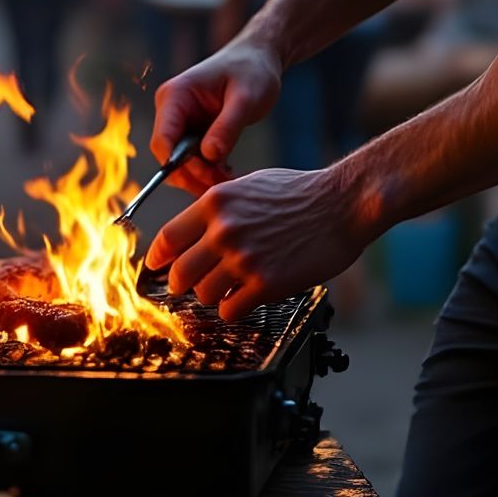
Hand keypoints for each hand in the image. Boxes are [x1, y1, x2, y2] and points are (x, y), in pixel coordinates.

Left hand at [145, 165, 373, 322]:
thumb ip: (218, 209)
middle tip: (190, 287)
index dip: (157, 258)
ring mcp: (244, 258)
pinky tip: (245, 298)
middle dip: (181, 285)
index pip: (167, 238)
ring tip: (229, 288)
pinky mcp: (266, 283)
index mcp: (215, 203)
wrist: (341, 203)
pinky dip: (233, 309)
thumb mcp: (247, 186)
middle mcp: (224, 230)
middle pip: (179, 274)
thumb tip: (191, 233)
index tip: (156, 267)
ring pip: (203, 295)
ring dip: (212, 296)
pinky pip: (230, 310)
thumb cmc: (299, 192)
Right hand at [150, 36, 281, 194]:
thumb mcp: (246, 98)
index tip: (210, 176)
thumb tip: (208, 157)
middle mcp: (170, 110)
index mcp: (175, 96)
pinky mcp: (191, 130)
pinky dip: (207, 170)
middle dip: (194, 175)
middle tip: (226, 184)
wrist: (257, 58)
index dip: (180, 165)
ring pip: (180, 162)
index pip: (162, 141)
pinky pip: (192, 159)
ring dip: (202, 176)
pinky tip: (228, 172)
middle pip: (168, 157)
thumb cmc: (252, 71)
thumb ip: (227, 127)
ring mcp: (179, 121)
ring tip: (230, 179)